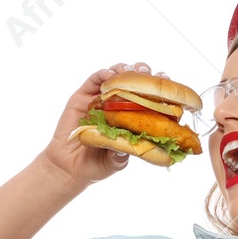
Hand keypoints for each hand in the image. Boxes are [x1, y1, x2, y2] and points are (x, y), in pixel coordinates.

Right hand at [39, 61, 170, 187]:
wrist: (71, 168)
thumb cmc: (98, 164)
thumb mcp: (118, 161)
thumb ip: (127, 150)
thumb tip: (139, 141)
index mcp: (130, 117)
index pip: (148, 97)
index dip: (158, 87)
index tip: (166, 80)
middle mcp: (116, 105)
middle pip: (132, 81)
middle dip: (142, 73)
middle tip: (148, 73)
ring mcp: (99, 99)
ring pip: (114, 76)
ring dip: (124, 69)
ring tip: (130, 71)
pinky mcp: (82, 97)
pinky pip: (93, 80)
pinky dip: (103, 74)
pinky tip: (110, 75)